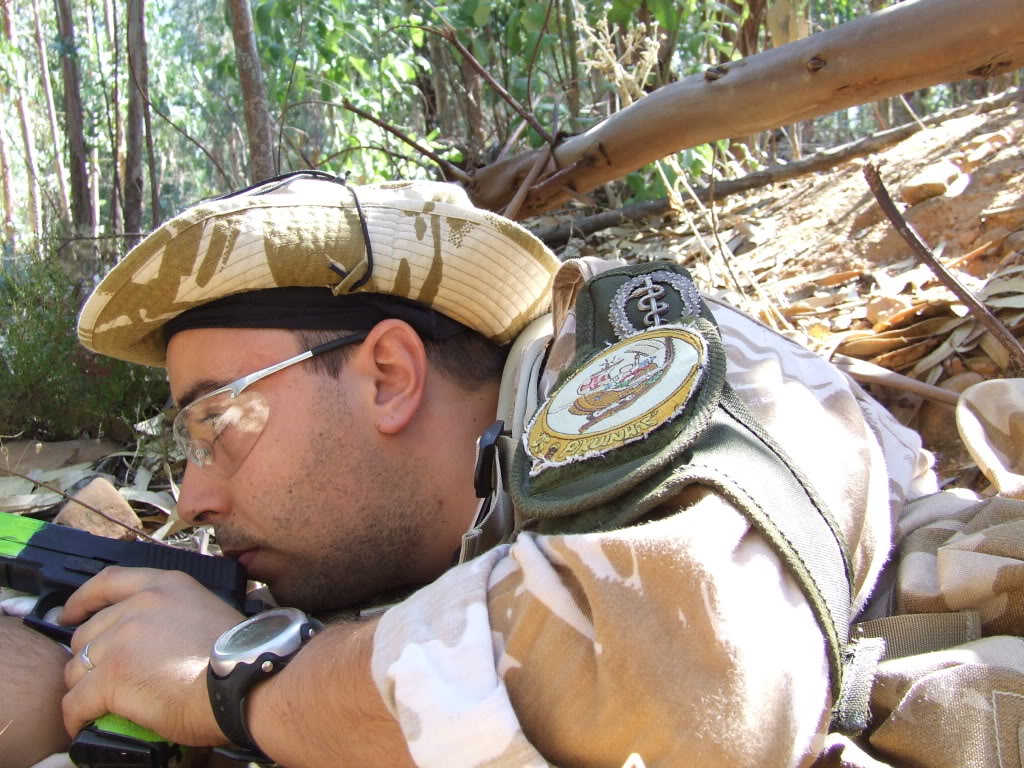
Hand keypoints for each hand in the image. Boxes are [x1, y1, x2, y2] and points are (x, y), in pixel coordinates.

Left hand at [60, 566, 243, 745]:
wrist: (243, 681)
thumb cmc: (238, 655)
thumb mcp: (205, 610)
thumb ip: (172, 612)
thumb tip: (152, 638)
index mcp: (164, 586)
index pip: (107, 582)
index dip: (81, 599)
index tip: (69, 613)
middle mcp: (139, 606)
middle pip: (87, 632)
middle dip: (89, 658)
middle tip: (101, 677)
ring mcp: (122, 640)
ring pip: (77, 668)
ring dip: (85, 687)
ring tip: (99, 704)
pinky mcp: (112, 677)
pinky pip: (75, 701)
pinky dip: (76, 715)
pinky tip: (85, 722)